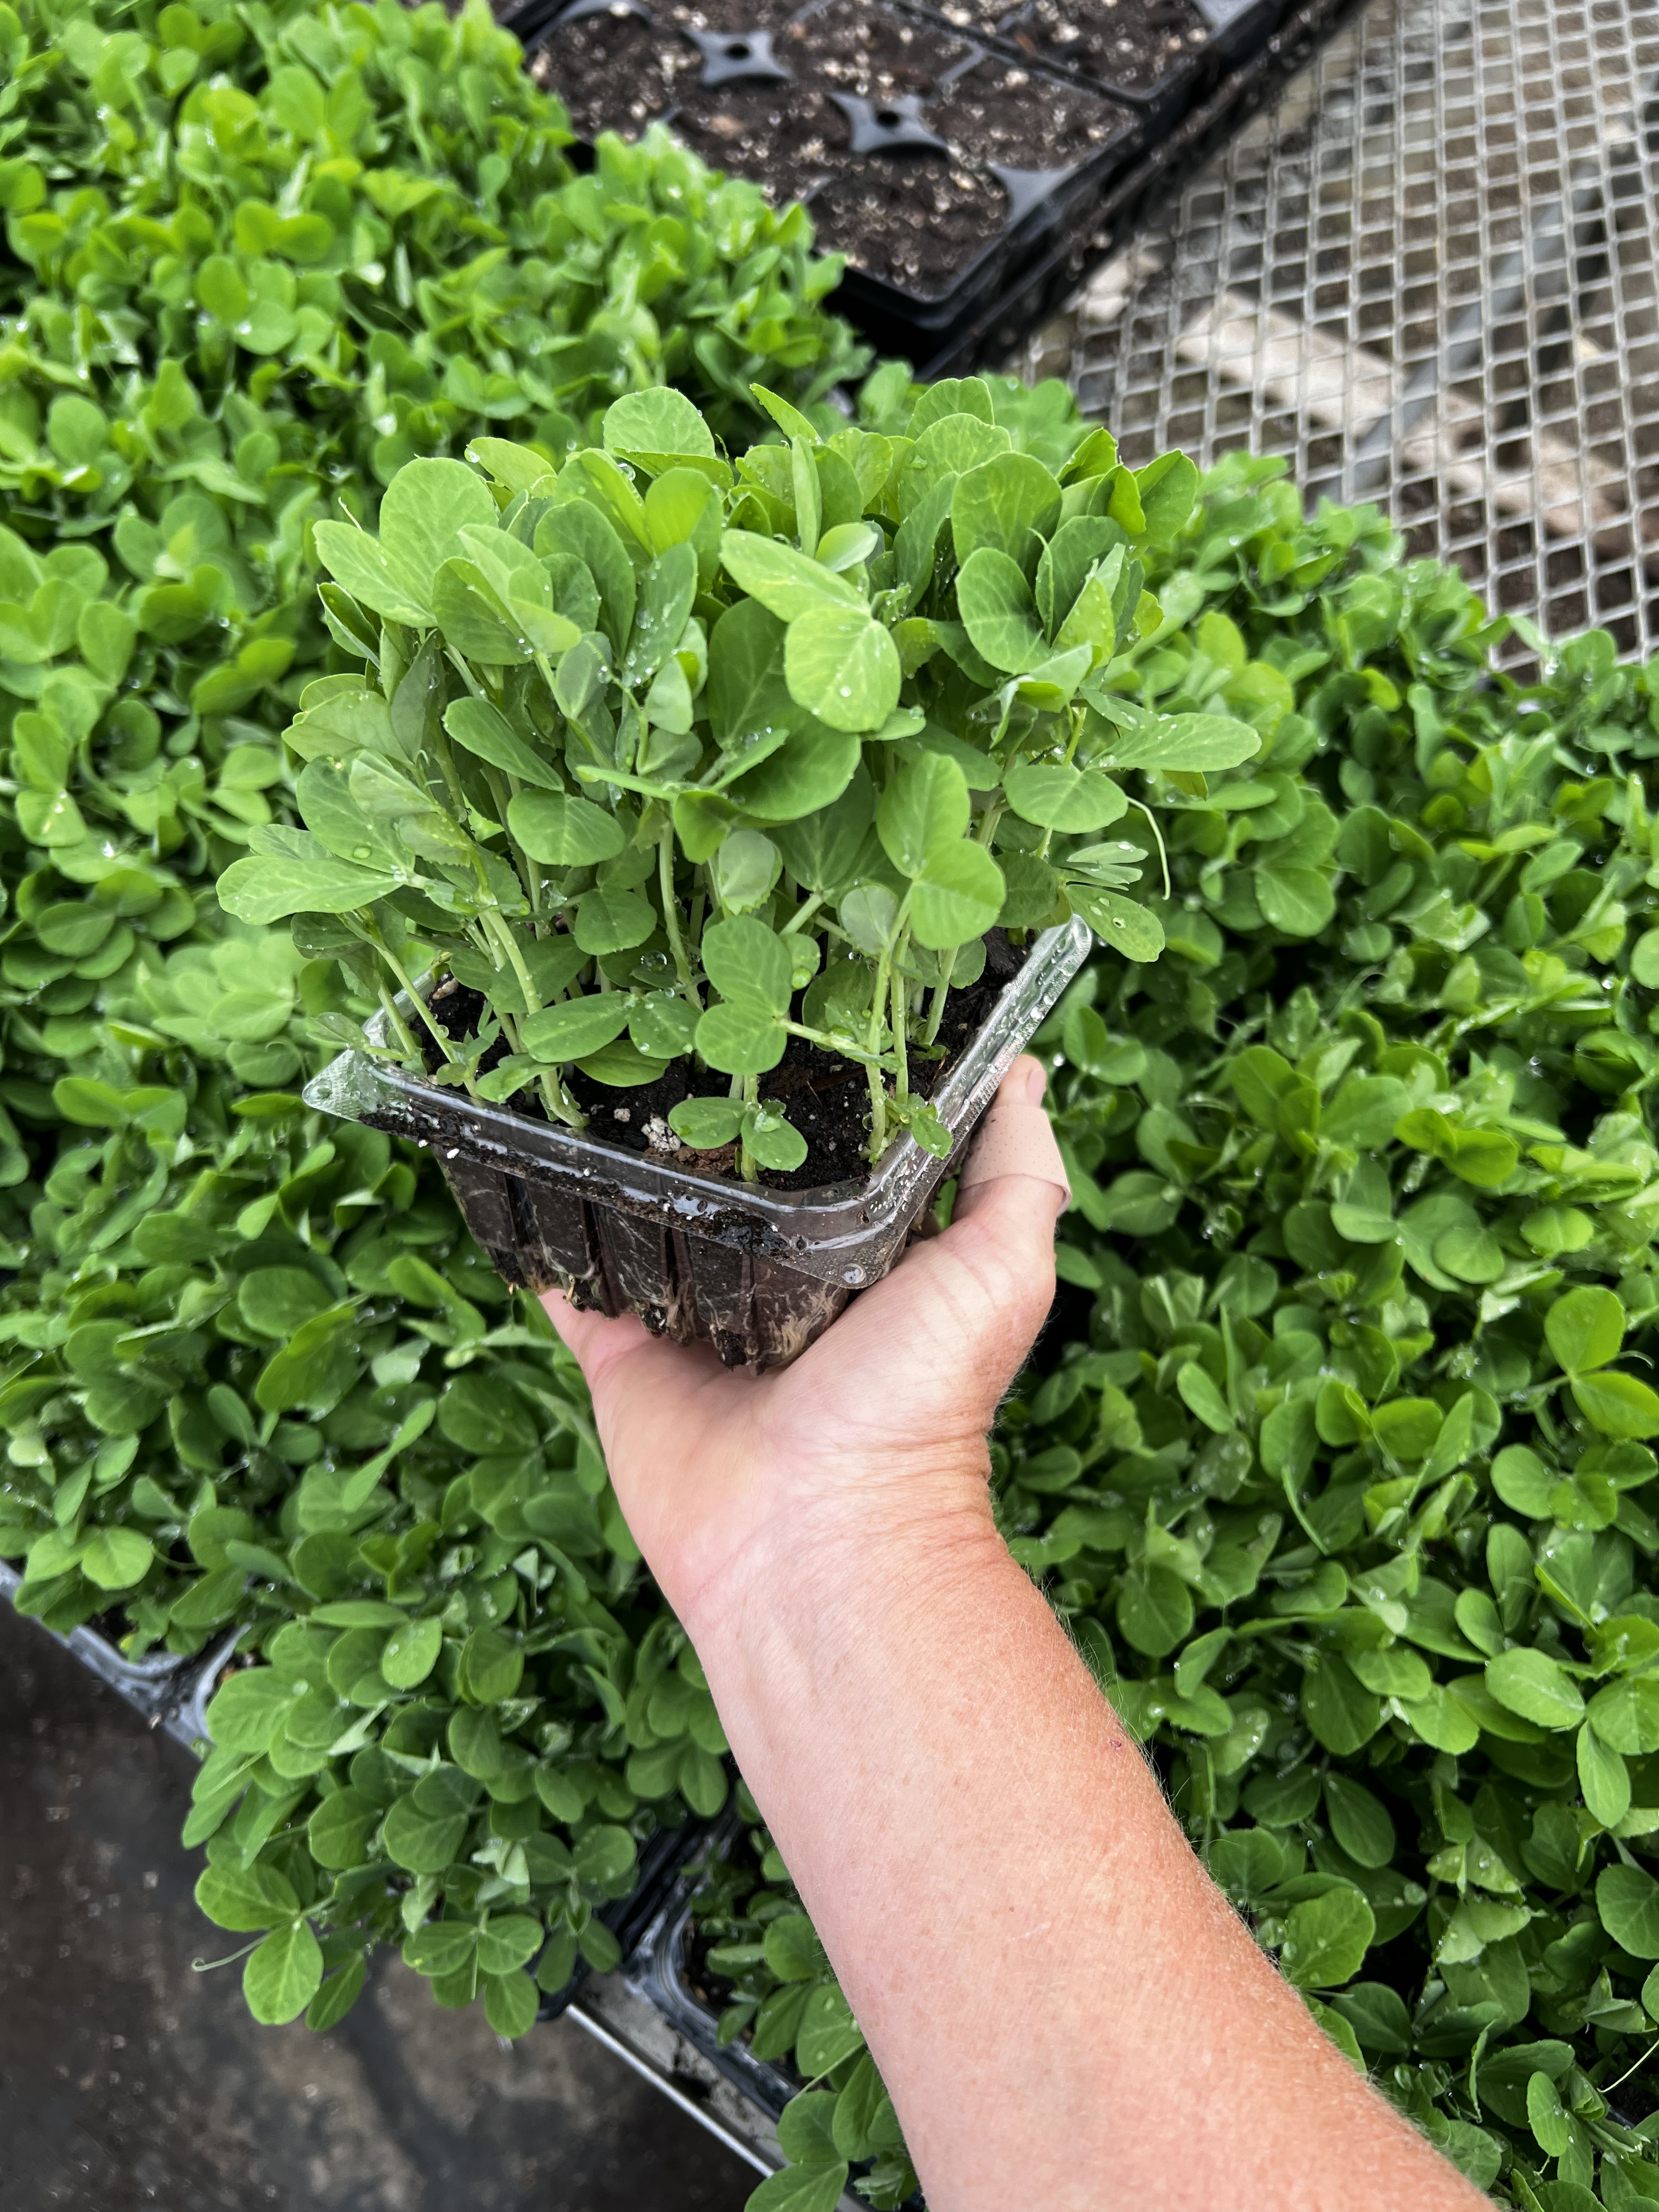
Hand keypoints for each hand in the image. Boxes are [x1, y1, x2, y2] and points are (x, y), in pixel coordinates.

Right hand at [542, 1055, 1070, 1638]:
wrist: (817, 1533)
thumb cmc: (919, 1402)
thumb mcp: (1002, 1269)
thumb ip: (1018, 1174)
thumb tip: (1024, 1071)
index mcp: (867, 1257)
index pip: (840, 1146)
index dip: (823, 1080)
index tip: (793, 990)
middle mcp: (780, 1282)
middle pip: (735, 1176)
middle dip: (710, 1109)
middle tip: (672, 1006)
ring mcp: (696, 1321)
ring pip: (648, 1217)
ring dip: (622, 1154)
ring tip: (592, 1056)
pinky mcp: (624, 1357)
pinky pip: (575, 1283)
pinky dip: (546, 1231)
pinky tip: (522, 1153)